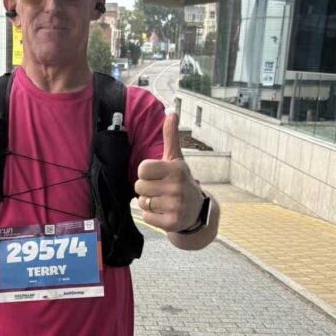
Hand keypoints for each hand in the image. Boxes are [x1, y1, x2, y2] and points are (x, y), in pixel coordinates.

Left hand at [134, 113, 203, 232]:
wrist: (196, 210)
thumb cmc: (180, 181)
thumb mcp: (176, 159)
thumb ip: (171, 137)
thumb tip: (172, 113)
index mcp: (176, 169)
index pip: (142, 169)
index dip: (146, 173)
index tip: (157, 175)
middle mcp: (177, 186)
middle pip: (139, 187)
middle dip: (146, 189)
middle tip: (161, 189)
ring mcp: (175, 205)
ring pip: (142, 202)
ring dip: (149, 202)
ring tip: (163, 200)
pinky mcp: (172, 222)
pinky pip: (146, 217)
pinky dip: (151, 215)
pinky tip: (163, 212)